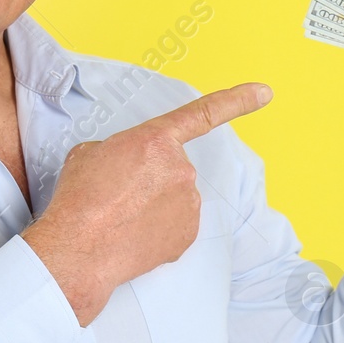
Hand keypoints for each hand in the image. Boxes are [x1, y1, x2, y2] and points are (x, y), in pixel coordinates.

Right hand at [23, 82, 272, 324]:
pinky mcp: (188, 234)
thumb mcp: (92, 153)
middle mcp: (180, 169)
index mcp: (156, 141)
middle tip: (118, 195)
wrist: (79, 250)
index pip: (203, 114)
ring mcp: (188, 204)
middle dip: (150, 178)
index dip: (237, 100)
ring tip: (121, 217)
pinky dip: (158, 229)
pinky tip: (134, 235)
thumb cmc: (80, 199)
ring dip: (154, 204)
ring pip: (175, 198)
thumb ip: (123, 150)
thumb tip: (131, 166)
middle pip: (171, 167)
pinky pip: (177, 224)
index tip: (264, 92)